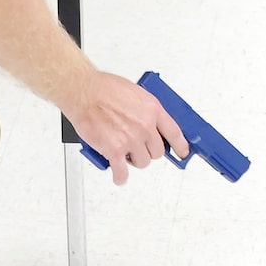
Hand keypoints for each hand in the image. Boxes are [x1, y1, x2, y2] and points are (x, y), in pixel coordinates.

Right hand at [69, 70, 189, 184]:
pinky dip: (120, 177)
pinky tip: (119, 176)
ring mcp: (131, 139)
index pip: (175, 133)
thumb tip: (153, 123)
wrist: (83, 91)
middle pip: (158, 151)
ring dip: (134, 160)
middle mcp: (144, 125)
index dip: (181, 146)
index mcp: (152, 109)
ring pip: (143, 162)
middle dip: (149, 151)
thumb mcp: (136, 93)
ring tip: (125, 154)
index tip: (182, 152)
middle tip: (139, 148)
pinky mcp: (114, 150)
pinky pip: (122, 172)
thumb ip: (146, 111)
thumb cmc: (103, 88)